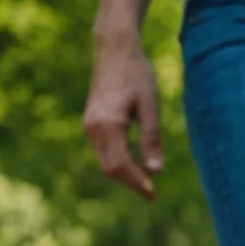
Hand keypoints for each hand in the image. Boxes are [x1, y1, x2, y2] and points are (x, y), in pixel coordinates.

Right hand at [83, 33, 162, 199]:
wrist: (114, 51)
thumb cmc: (137, 75)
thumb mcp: (150, 106)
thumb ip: (151, 139)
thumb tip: (156, 170)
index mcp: (108, 124)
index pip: (120, 164)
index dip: (137, 182)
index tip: (152, 194)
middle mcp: (92, 127)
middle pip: (110, 168)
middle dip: (130, 182)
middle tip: (152, 194)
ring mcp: (88, 126)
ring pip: (104, 161)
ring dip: (124, 175)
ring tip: (146, 183)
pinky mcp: (90, 123)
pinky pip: (103, 151)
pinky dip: (118, 162)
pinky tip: (135, 166)